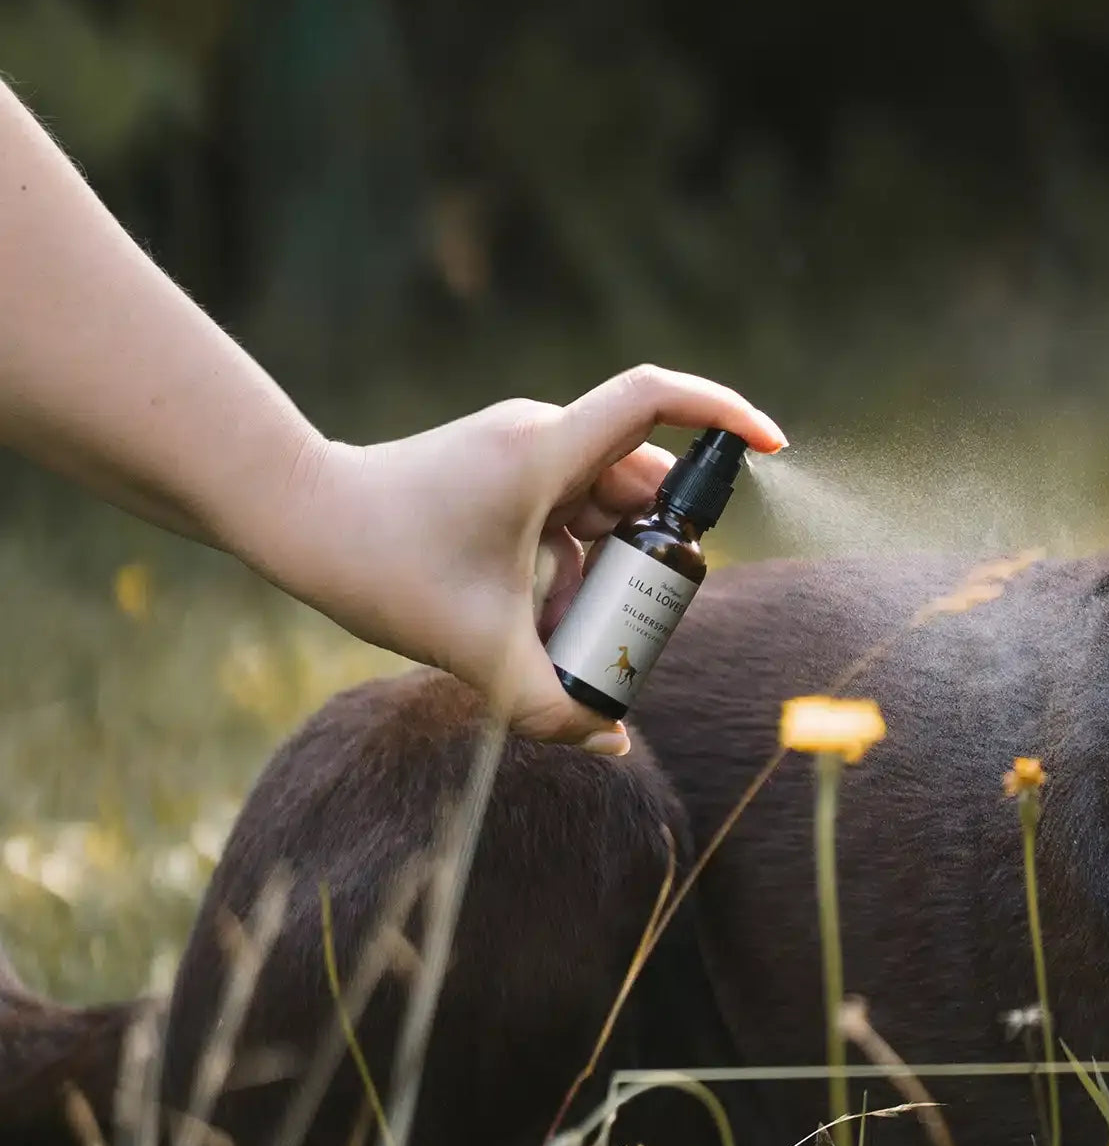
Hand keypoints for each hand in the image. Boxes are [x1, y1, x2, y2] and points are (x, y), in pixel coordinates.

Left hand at [263, 365, 785, 750]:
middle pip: (642, 483)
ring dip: (607, 568)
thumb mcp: (477, 653)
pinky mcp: (501, 471)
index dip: (727, 415)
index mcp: (546, 454)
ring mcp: (520, 452)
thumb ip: (550, 711)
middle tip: (642, 623)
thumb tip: (611, 745)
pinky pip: (566, 512)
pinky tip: (537, 617)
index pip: (657, 400)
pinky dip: (573, 562)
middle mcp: (541, 438)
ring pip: (604, 505)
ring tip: (564, 630)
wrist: (296, 519)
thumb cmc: (380, 566)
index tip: (777, 450)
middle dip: (656, 556)